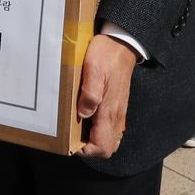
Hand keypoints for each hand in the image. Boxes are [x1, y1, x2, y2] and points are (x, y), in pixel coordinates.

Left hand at [76, 33, 137, 158]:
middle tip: (74, 138)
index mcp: (110, 110)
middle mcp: (117, 115)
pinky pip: (112, 129)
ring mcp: (119, 112)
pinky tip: (89, 121)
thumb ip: (89, 94)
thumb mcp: (93, 70)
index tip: (71, 143)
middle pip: (107, 148)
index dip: (86, 151)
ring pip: (111, 140)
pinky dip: (101, 132)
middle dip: (91, 149)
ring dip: (96, 141)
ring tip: (79, 131)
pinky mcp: (118, 106)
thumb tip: (83, 115)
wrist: (122, 44)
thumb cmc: (106, 55)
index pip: (102, 146)